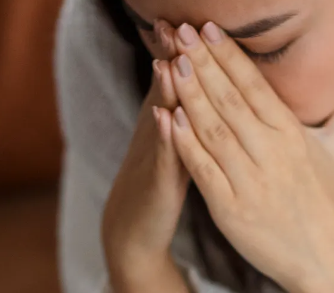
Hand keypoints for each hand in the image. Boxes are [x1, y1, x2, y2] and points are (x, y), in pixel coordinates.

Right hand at [100, 22, 190, 288]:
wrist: (133, 230)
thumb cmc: (160, 184)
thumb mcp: (175, 143)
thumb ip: (186, 111)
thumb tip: (201, 77)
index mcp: (167, 122)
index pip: (175, 79)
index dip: (180, 49)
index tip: (189, 18)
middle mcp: (157, 133)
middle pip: (165, 88)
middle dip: (171, 56)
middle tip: (174, 23)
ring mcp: (154, 156)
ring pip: (162, 118)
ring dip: (164, 89)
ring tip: (168, 60)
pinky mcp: (157, 184)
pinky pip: (163, 158)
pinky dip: (164, 137)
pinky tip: (165, 118)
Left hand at [165, 22, 333, 292]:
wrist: (325, 261)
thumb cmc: (329, 201)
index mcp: (293, 135)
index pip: (256, 86)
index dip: (230, 56)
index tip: (208, 28)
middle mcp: (273, 154)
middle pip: (231, 102)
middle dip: (204, 65)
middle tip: (180, 32)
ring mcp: (251, 182)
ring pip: (214, 132)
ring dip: (189, 97)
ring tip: (168, 65)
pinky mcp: (232, 210)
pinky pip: (204, 171)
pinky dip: (185, 145)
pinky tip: (168, 119)